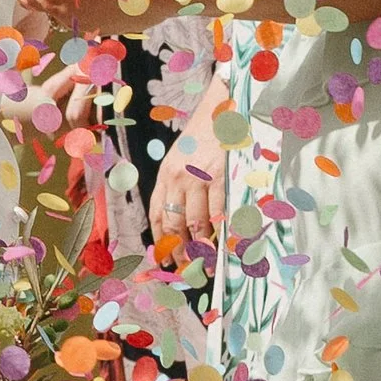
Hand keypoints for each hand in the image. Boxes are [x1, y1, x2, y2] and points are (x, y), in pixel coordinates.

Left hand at [148, 108, 226, 265]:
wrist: (224, 108)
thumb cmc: (206, 135)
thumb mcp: (181, 158)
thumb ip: (178, 184)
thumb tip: (182, 219)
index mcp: (165, 174)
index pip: (156, 215)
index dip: (160, 241)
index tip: (165, 261)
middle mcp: (177, 178)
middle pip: (174, 225)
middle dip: (179, 252)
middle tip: (187, 272)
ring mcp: (198, 178)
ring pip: (196, 224)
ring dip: (202, 250)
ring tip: (208, 267)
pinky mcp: (220, 176)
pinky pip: (219, 212)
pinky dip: (221, 233)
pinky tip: (224, 246)